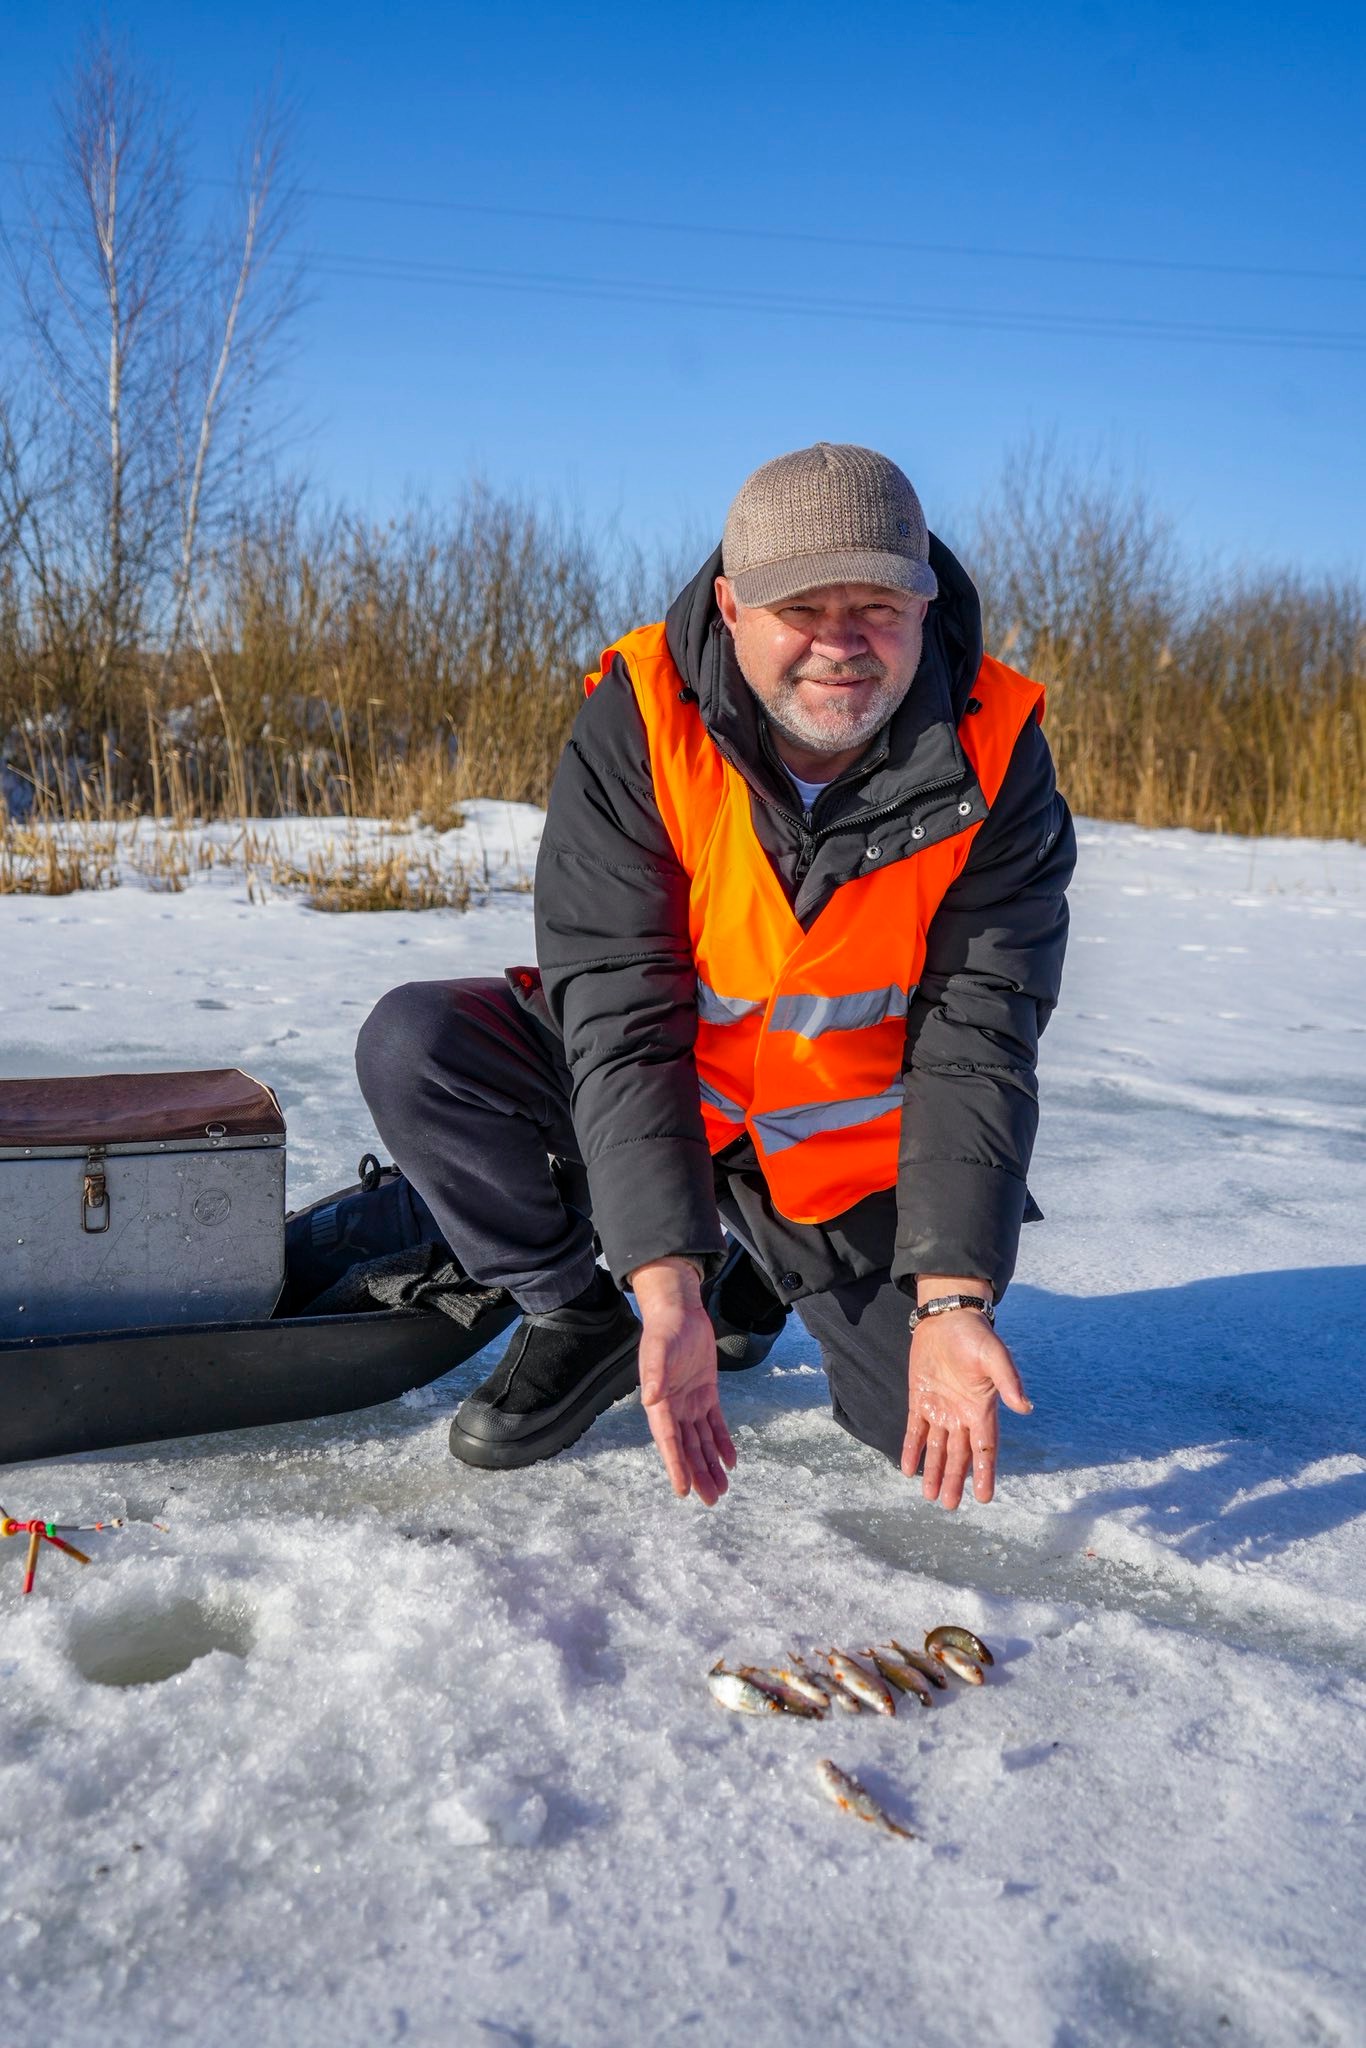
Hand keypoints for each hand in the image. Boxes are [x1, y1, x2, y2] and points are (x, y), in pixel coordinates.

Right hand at [630, 1258, 735, 1505]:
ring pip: (702, 1442)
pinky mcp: (706, 1393)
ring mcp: (690, 1402)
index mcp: (659, 1403)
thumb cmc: (665, 1330)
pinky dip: (722, 1442)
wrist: (680, 1311)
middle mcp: (674, 1408)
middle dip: (698, 1475)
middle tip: (712, 1500)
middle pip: (687, 1448)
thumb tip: (650, 1399)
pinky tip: (730, 1461)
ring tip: (722, 1490)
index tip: (683, 1491)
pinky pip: (715, 1423)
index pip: (668, 1441)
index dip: (675, 1466)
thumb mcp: (659, 1349)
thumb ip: (655, 1373)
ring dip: (711, 1465)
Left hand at [901, 1285, 1031, 1510]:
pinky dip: (912, 1449)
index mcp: (982, 1409)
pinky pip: (915, 1430)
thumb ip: (1008, 1380)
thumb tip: (1025, 1407)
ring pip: (938, 1449)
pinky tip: (908, 1468)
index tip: (985, 1498)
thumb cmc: (976, 1336)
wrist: (948, 1317)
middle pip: (959, 1456)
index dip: (985, 1473)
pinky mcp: (920, 1399)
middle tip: (950, 1506)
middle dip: (955, 1480)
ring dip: (934, 1471)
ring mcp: (940, 1409)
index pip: (985, 1449)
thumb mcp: (994, 1356)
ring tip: (930, 1496)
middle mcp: (962, 1415)